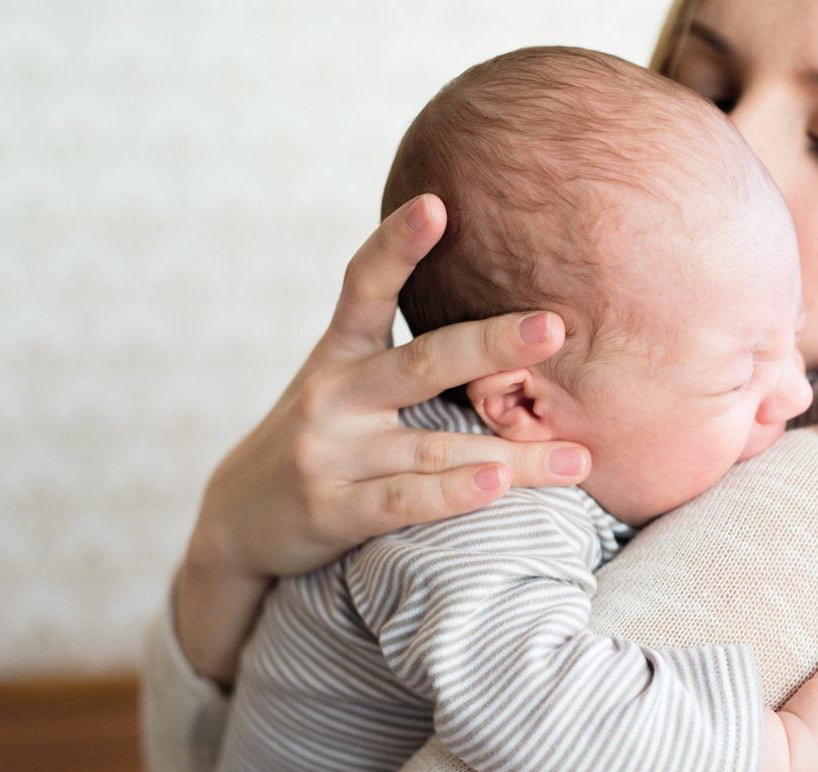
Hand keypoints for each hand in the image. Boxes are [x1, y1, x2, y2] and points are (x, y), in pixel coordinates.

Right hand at [176, 194, 591, 683]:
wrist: (239, 522)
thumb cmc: (322, 443)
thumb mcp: (343, 385)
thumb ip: (406, 358)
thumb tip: (508, 326)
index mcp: (339, 353)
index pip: (364, 286)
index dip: (398, 243)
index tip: (437, 202)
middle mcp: (331, 394)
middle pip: (422, 362)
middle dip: (491, 344)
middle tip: (554, 327)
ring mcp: (330, 453)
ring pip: (435, 446)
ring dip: (513, 454)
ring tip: (578, 458)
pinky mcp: (331, 510)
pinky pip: (404, 500)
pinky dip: (454, 494)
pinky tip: (498, 485)